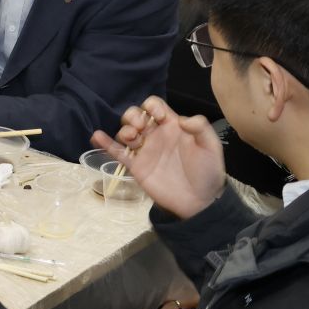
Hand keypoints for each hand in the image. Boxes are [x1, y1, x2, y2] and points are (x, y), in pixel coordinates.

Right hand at [91, 96, 224, 220]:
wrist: (200, 202)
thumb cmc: (208, 172)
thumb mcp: (211, 147)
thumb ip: (201, 128)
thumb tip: (182, 119)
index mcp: (172, 126)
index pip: (156, 106)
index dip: (152, 106)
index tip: (156, 115)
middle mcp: (155, 135)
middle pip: (136, 116)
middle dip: (133, 115)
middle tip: (140, 127)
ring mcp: (144, 151)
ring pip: (126, 132)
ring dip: (124, 129)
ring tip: (132, 137)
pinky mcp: (135, 166)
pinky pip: (117, 152)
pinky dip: (105, 143)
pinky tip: (97, 136)